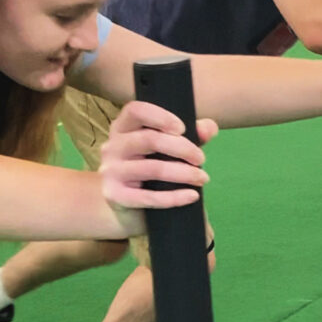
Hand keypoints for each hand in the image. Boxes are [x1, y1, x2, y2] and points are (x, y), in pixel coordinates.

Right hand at [99, 100, 217, 224]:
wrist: (128, 210)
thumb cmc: (150, 172)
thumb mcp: (167, 150)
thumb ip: (189, 136)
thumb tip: (210, 128)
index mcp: (122, 128)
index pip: (135, 111)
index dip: (160, 116)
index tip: (183, 129)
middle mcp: (112, 147)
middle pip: (149, 139)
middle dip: (182, 148)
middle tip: (201, 159)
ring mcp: (111, 172)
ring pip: (153, 168)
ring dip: (184, 173)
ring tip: (202, 178)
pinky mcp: (115, 196)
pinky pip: (149, 197)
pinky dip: (175, 197)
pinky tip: (192, 196)